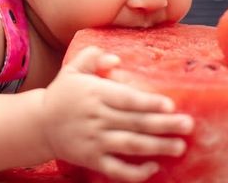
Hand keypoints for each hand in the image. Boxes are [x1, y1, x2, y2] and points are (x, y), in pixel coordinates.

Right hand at [41, 46, 193, 182]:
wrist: (39, 124)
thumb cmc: (62, 93)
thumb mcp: (73, 68)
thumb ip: (94, 57)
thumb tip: (116, 60)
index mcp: (94, 93)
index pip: (126, 99)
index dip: (148, 103)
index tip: (170, 105)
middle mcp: (96, 117)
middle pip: (134, 122)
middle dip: (163, 125)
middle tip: (188, 126)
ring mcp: (94, 141)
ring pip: (130, 145)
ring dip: (156, 147)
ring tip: (179, 146)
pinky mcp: (92, 159)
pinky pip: (116, 169)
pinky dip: (135, 171)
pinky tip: (154, 167)